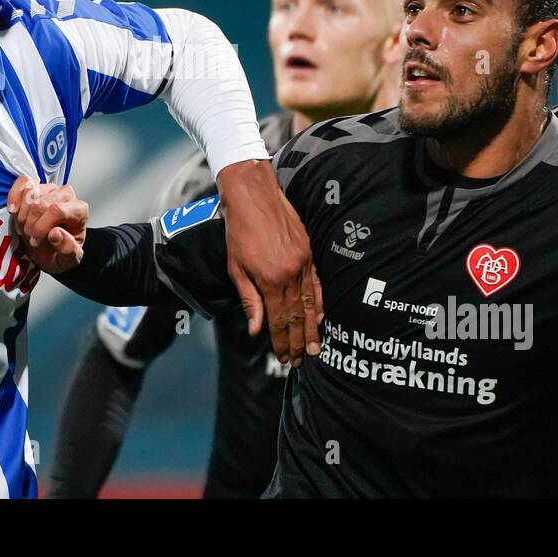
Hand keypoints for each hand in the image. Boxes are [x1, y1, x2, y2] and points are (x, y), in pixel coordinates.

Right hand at [7, 176, 86, 274]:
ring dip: (22, 215)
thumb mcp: (68, 260)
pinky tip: (13, 211)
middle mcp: (67, 195)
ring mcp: (50, 189)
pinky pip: (23, 182)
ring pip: (31, 192)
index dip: (42, 227)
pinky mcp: (35, 187)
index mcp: (79, 210)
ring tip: (25, 228)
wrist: (47, 251)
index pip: (57, 210)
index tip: (36, 241)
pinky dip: (14, 196)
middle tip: (30, 238)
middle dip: (31, 224)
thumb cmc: (59, 254)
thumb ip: (68, 250)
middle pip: (41, 203)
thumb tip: (56, 234)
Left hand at [215, 159, 320, 366]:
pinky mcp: (309, 252)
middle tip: (301, 360)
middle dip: (297, 340)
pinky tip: (321, 316)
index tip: (284, 357)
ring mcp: (303, 263)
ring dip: (311, 327)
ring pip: (309, 303)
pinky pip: (317, 283)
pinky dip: (320, 302)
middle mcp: (290, 274)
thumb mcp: (236, 267)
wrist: (253, 196)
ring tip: (313, 347)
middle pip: (296, 315)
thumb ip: (249, 299)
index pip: (278, 320)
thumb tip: (256, 329)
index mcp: (271, 280)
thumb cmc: (238, 231)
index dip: (281, 341)